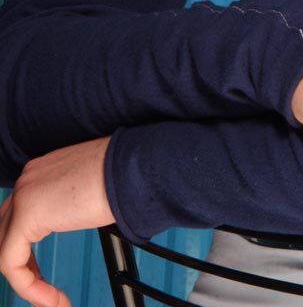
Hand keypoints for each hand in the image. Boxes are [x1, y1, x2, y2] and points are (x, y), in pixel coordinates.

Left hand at [0, 137, 113, 306]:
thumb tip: (80, 218)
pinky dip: (29, 287)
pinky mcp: (28, 212)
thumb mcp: (92, 190)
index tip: (47, 277)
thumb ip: (73, 203)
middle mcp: (28, 179)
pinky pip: (11, 263)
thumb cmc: (126, 174)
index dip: (30, 256)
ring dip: (28, 283)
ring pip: (5, 251)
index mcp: (42, 172)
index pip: (19, 220)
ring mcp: (25, 194)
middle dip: (25, 269)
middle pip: (6, 235)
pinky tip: (51, 299)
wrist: (133, 166)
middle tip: (48, 293)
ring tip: (53, 301)